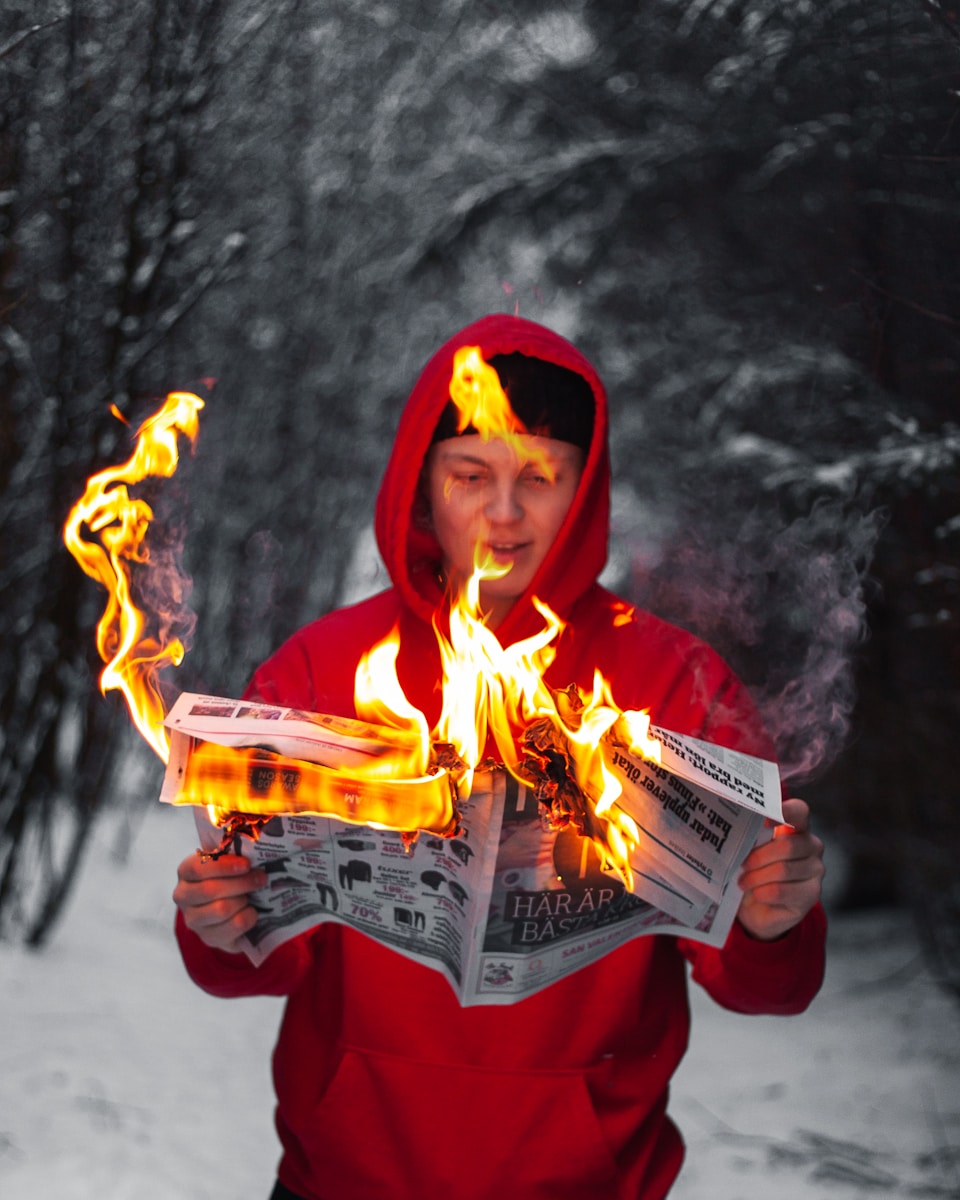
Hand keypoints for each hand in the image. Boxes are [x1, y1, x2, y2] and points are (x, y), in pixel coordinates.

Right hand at [173, 852, 267, 952]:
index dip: (223, 866)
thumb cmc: (229, 878)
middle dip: (241, 883)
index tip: (246, 864)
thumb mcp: (228, 862)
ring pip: (221, 909)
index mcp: (186, 871)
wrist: (229, 910)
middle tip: (261, 878)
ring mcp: (193, 920)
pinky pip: (234, 926)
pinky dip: (249, 916)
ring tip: (252, 896)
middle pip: (210, 890)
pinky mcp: (209, 937)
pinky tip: (251, 911)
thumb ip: (235, 853)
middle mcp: (183, 896)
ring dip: (243, 900)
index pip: (197, 867)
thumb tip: (257, 845)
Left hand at [736, 798, 824, 941]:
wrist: (758, 907)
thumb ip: (750, 835)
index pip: (799, 811)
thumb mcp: (750, 850)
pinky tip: (756, 894)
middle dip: (759, 856)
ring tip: (743, 881)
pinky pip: (782, 891)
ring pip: (783, 870)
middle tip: (742, 864)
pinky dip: (763, 892)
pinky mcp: (811, 894)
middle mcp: (812, 846)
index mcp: (796, 827)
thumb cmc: (754, 870)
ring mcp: (815, 870)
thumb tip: (733, 824)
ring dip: (757, 877)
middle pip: (787, 846)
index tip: (763, 820)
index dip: (784, 812)